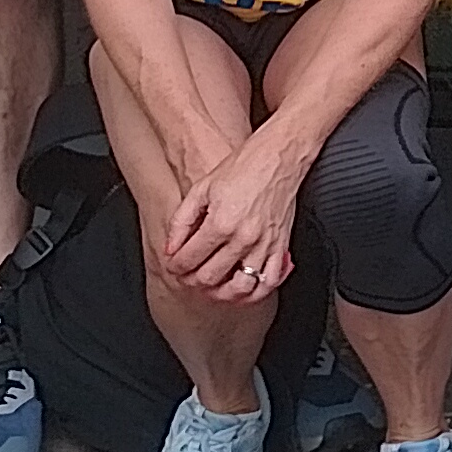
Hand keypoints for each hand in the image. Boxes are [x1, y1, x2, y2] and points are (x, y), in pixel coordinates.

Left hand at [163, 134, 301, 299]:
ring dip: (222, 294)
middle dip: (192, 281)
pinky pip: (270, 281)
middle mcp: (243, 238)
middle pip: (211, 277)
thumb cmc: (243, 167)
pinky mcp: (281, 246)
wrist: (278, 157)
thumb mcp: (201, 188)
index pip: (190, 259)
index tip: (173, 265)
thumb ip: (181, 221)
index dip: (175, 266)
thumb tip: (170, 247)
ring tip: (212, 289)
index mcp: (220, 222)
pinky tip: (243, 289)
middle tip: (187, 276)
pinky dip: (255, 292)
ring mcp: (264, 244)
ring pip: (241, 287)